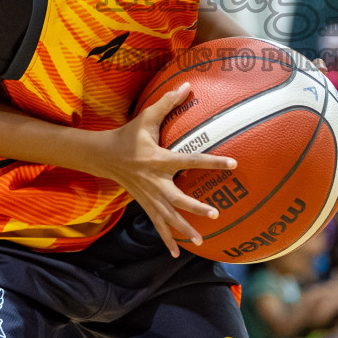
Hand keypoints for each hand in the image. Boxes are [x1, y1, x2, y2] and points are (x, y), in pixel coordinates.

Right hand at [90, 85, 237, 257]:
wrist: (104, 155)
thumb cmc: (129, 134)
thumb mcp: (147, 116)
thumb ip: (168, 102)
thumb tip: (188, 84)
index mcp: (159, 158)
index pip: (191, 160)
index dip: (212, 161)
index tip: (233, 163)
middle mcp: (155, 180)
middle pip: (177, 197)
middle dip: (194, 207)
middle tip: (215, 214)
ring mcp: (149, 196)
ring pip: (168, 216)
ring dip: (184, 229)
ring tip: (201, 240)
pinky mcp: (145, 204)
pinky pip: (157, 225)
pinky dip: (167, 240)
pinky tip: (179, 254)